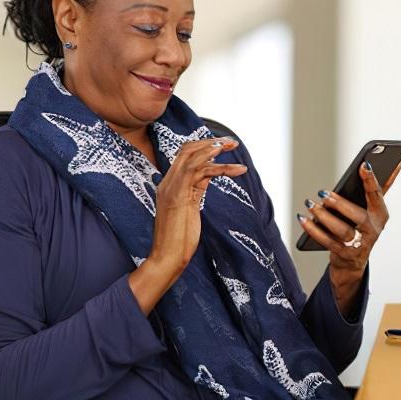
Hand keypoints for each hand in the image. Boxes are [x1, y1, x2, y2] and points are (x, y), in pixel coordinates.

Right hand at [129, 137, 247, 313]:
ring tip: (233, 146)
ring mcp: (172, 188)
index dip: (203, 146)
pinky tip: (234, 167)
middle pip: (187, 149)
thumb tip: (207, 176)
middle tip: (231, 142)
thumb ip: (195, 190)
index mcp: (168, 184)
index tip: (221, 145)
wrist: (167, 257)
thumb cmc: (178, 238)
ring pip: (193, 156)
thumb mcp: (189, 208)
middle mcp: (168, 182)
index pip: (183, 155)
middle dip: (211, 142)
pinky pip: (200, 172)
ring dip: (215, 148)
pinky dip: (218, 166)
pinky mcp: (179, 196)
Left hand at [298, 161, 400, 316]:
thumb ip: (379, 187)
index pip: (376, 194)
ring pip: (342, 230)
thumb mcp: (373, 209)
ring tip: (311, 204)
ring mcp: (359, 244)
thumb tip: (397, 163)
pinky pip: (327, 241)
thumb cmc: (362, 228)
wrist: (353, 262)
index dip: (371, 180)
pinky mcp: (344, 254)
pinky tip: (303, 219)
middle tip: (323, 193)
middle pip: (358, 216)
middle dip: (340, 204)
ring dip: (324, 217)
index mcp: (381, 214)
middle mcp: (373, 229)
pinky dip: (313, 230)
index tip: (364, 165)